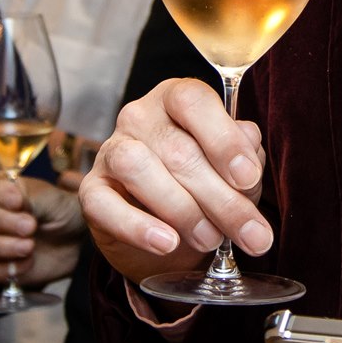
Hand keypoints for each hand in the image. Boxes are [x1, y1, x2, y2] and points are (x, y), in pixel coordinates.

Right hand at [0, 172, 83, 284]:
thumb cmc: (63, 212)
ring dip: (2, 246)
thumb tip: (15, 200)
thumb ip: (31, 196)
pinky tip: (29, 262)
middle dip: (3, 220)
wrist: (77, 240)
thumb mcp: (54, 199)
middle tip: (30, 226)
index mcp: (5, 189)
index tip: (18, 202)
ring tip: (29, 247)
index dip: (1, 194)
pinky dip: (7, 268)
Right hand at [78, 78, 272, 283]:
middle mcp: (140, 117)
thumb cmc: (204, 185)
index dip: (223, 139)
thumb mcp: (233, 169)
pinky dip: (138, 227)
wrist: (164, 229)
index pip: (194, 101)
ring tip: (210, 239)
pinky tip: (167, 243)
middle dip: (221, 199)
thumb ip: (245, 155)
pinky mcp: (91, 191)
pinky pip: (105, 205)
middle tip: (250, 234)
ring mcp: (110, 151)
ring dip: (183, 211)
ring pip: (138, 168)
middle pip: (178, 150)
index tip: (248, 178)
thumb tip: (249, 142)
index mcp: (177, 98)